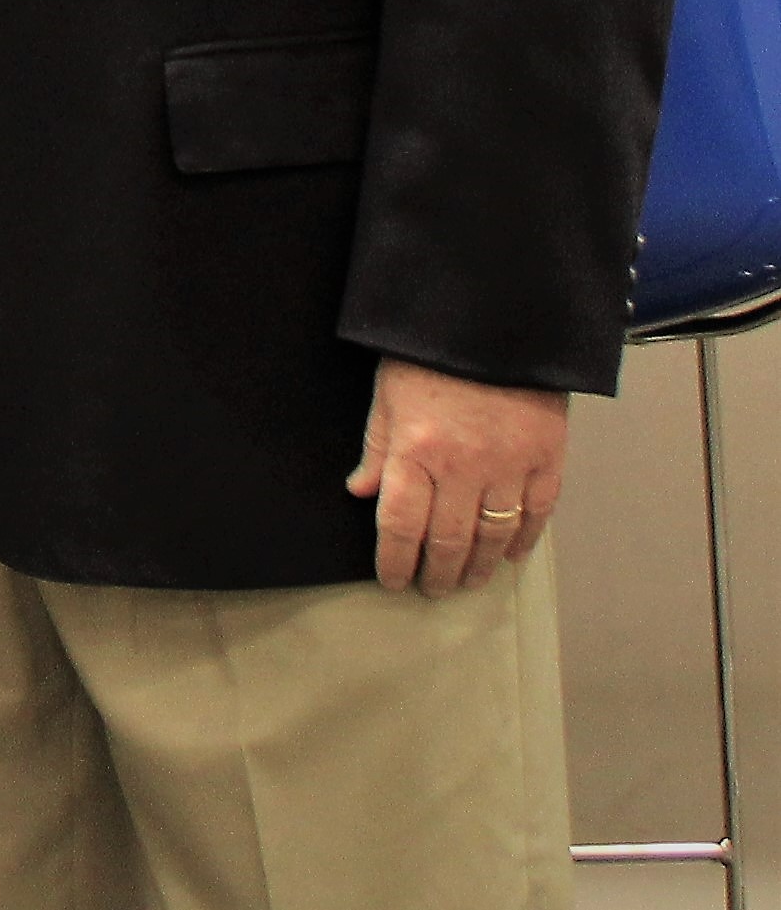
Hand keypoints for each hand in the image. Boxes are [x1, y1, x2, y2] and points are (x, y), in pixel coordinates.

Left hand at [350, 359, 566, 594]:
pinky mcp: (547, 459)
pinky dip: (524, 540)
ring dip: (480, 567)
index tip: (392, 580)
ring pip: (494, 536)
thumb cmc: (431, 354)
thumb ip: (377, 448)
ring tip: (468, 581)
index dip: (395, 561)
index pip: (400, 526)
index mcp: (416, 450)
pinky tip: (513, 555)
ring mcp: (509, 465)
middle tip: (432, 589)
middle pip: (448, 541)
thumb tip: (362, 492)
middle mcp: (463, 466)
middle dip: (438, 573)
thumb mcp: (387, 395)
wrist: (494, 320)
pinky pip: (537, 514)